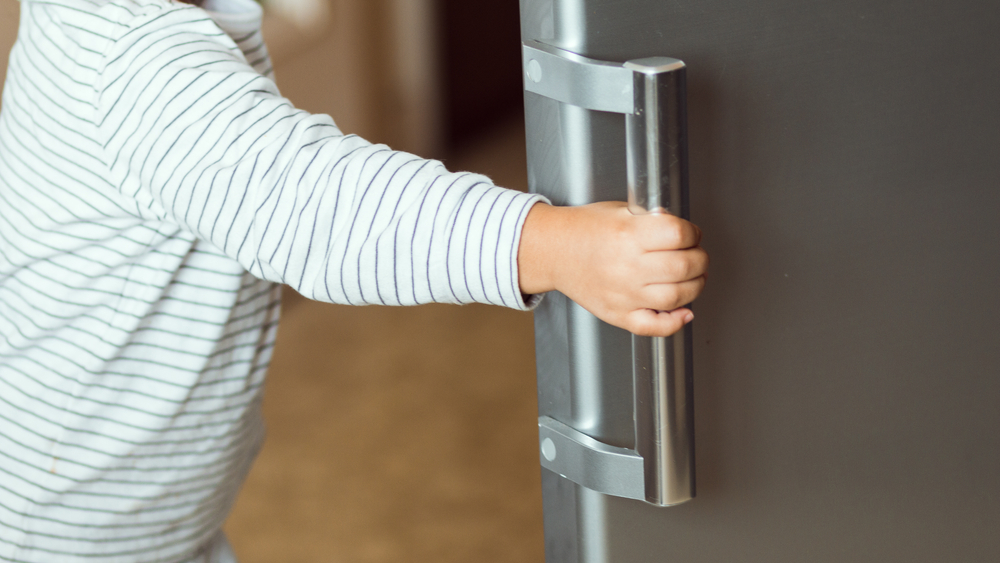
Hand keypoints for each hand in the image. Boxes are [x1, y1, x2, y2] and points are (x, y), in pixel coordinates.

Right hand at [518, 201, 707, 336]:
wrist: (553, 251)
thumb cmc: (584, 229)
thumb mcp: (620, 211)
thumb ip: (652, 220)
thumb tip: (682, 233)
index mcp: (628, 235)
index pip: (679, 235)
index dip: (693, 233)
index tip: (691, 234)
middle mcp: (627, 266)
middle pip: (684, 267)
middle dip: (700, 259)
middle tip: (696, 255)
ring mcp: (623, 294)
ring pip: (677, 297)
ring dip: (695, 287)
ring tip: (693, 278)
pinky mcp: (618, 314)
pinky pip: (653, 327)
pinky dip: (675, 323)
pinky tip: (683, 312)